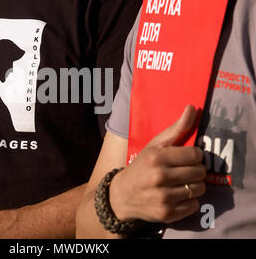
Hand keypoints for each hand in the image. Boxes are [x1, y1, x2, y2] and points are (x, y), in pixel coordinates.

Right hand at [110, 105, 205, 223]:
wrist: (121, 195)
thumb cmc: (141, 166)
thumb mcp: (154, 145)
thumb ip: (176, 128)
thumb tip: (192, 108)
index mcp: (156, 157)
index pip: (196, 154)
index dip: (193, 156)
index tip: (185, 158)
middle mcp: (159, 177)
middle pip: (200, 172)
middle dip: (194, 170)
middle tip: (182, 171)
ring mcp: (163, 197)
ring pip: (199, 189)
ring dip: (194, 186)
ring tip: (181, 183)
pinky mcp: (166, 214)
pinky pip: (194, 205)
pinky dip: (189, 201)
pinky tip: (176, 196)